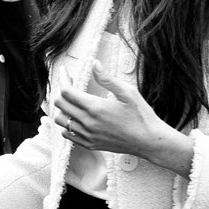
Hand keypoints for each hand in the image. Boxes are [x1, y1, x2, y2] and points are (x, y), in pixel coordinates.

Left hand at [53, 60, 192, 176]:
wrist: (149, 141)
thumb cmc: (142, 116)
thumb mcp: (128, 92)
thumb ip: (108, 79)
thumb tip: (95, 64)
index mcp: (96, 107)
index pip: (67, 91)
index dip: (63, 79)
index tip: (65, 72)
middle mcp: (88, 122)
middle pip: (59, 104)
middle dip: (61, 91)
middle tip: (68, 84)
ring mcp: (87, 135)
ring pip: (60, 120)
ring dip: (62, 109)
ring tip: (71, 101)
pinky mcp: (89, 144)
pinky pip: (67, 134)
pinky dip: (67, 125)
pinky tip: (76, 118)